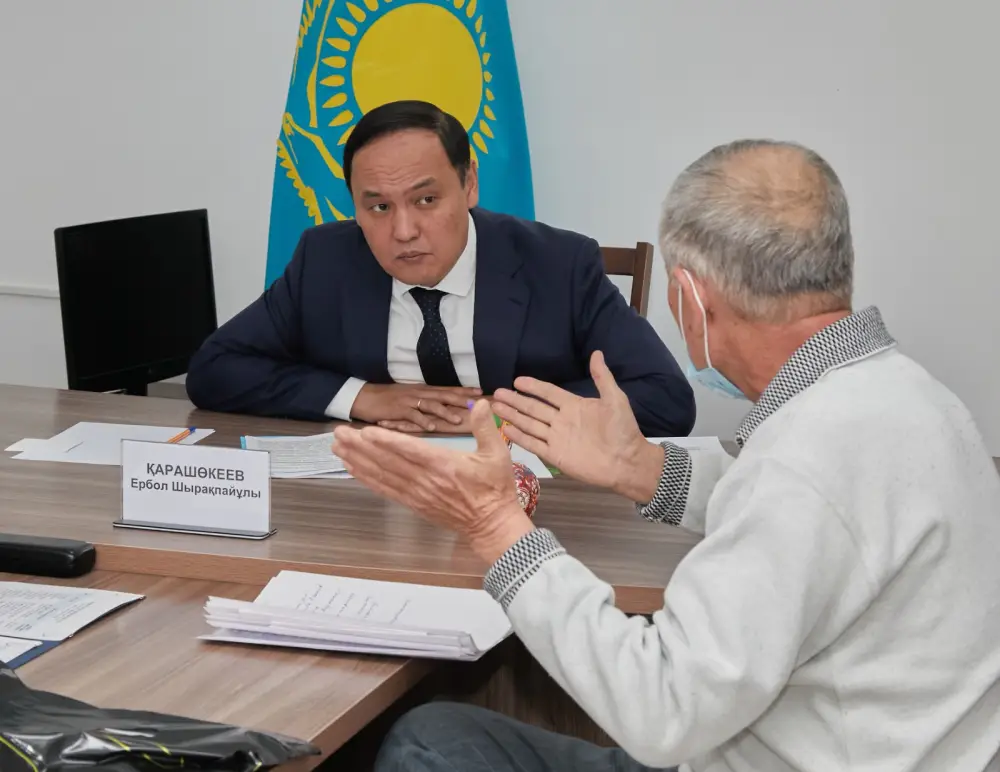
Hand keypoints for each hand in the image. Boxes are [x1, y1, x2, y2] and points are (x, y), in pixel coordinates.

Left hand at [332, 400, 534, 562]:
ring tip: (337, 447)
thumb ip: (485, 427)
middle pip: (388, 461)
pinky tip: (352, 469)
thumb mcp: (497, 454)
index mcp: (445, 465)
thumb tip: (480, 404)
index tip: (365, 432)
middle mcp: (426, 480)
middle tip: (339, 433)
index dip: (386, 441)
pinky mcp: (414, 503)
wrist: (491, 524)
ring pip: (382, 475)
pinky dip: (367, 479)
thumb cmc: (495, 488)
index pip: (410, 451)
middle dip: (360, 447)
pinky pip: (386, 489)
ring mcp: (418, 493)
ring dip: (358, 460)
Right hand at [351, 383, 481, 432]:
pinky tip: (431, 427)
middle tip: (477, 403)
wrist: (363, 397)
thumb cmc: (388, 400)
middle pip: (443, 395)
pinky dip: (422, 421)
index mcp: (424, 391)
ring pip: (430, 405)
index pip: (447, 389)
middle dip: (460, 398)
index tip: (480, 391)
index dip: (464, 390)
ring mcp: (408, 401)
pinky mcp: (398, 410)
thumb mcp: (410, 398)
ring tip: (457, 419)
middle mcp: (419, 393)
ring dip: (445, 411)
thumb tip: (446, 407)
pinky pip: (412, 416)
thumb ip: (427, 402)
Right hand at [491, 351, 662, 501]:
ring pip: (529, 424)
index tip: (517, 380)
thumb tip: (597, 353)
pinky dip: (520, 437)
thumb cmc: (623, 430)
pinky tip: (506, 429)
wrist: (627, 461)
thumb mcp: (615, 399)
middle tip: (497, 393)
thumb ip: (602, 378)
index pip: (548, 393)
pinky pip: (534, 444)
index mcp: (574, 405)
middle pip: (533, 407)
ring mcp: (557, 438)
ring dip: (513, 416)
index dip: (533, 386)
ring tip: (495, 408)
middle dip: (515, 400)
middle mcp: (561, 420)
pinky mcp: (555, 455)